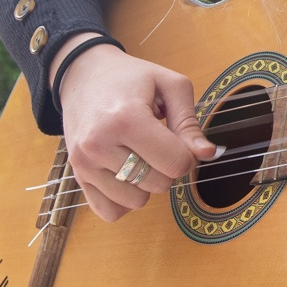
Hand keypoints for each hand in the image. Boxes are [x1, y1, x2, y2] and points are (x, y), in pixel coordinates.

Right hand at [53, 33, 218, 221]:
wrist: (82, 75)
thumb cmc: (130, 78)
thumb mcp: (169, 85)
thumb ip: (190, 123)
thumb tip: (208, 154)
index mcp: (126, 118)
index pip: (175, 163)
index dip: (187, 155)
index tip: (178, 139)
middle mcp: (99, 144)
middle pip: (159, 184)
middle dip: (166, 167)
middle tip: (155, 142)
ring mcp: (84, 164)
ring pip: (136, 202)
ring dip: (146, 184)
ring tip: (137, 153)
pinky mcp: (77, 177)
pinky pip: (111, 212)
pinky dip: (124, 200)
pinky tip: (125, 174)